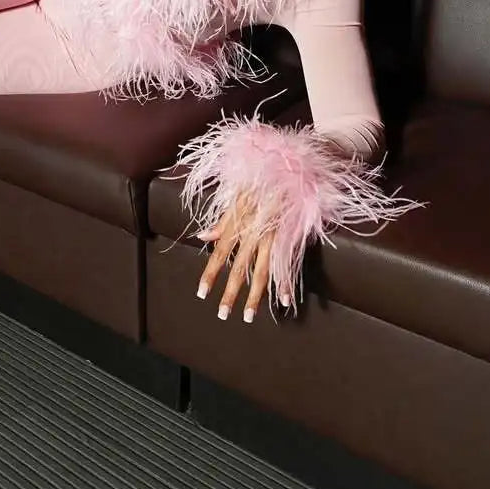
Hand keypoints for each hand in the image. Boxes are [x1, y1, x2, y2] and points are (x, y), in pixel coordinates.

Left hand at [193, 196, 287, 322]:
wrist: (283, 173)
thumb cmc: (257, 186)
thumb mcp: (234, 201)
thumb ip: (220, 223)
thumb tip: (202, 236)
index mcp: (236, 226)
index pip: (219, 255)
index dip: (210, 274)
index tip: (202, 294)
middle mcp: (251, 235)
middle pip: (239, 269)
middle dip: (230, 294)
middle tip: (222, 314)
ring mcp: (270, 238)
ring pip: (261, 272)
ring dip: (254, 297)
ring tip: (248, 315)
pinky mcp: (287, 238)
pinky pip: (285, 265)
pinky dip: (285, 284)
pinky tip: (283, 301)